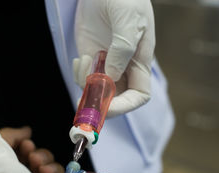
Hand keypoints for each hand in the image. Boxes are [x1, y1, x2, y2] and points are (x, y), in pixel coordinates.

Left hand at [73, 0, 154, 116]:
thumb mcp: (128, 20)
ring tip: (85, 60)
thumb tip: (112, 77)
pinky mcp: (91, 57)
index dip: (125, 106)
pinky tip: (80, 58)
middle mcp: (124, 66)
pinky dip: (79, 74)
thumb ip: (122, 49)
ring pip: (97, 89)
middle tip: (84, 100)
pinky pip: (84, 77)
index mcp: (139, 61)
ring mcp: (106, 62)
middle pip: (116, 97)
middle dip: (100, 101)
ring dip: (87, 83)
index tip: (107, 107)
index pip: (139, 95)